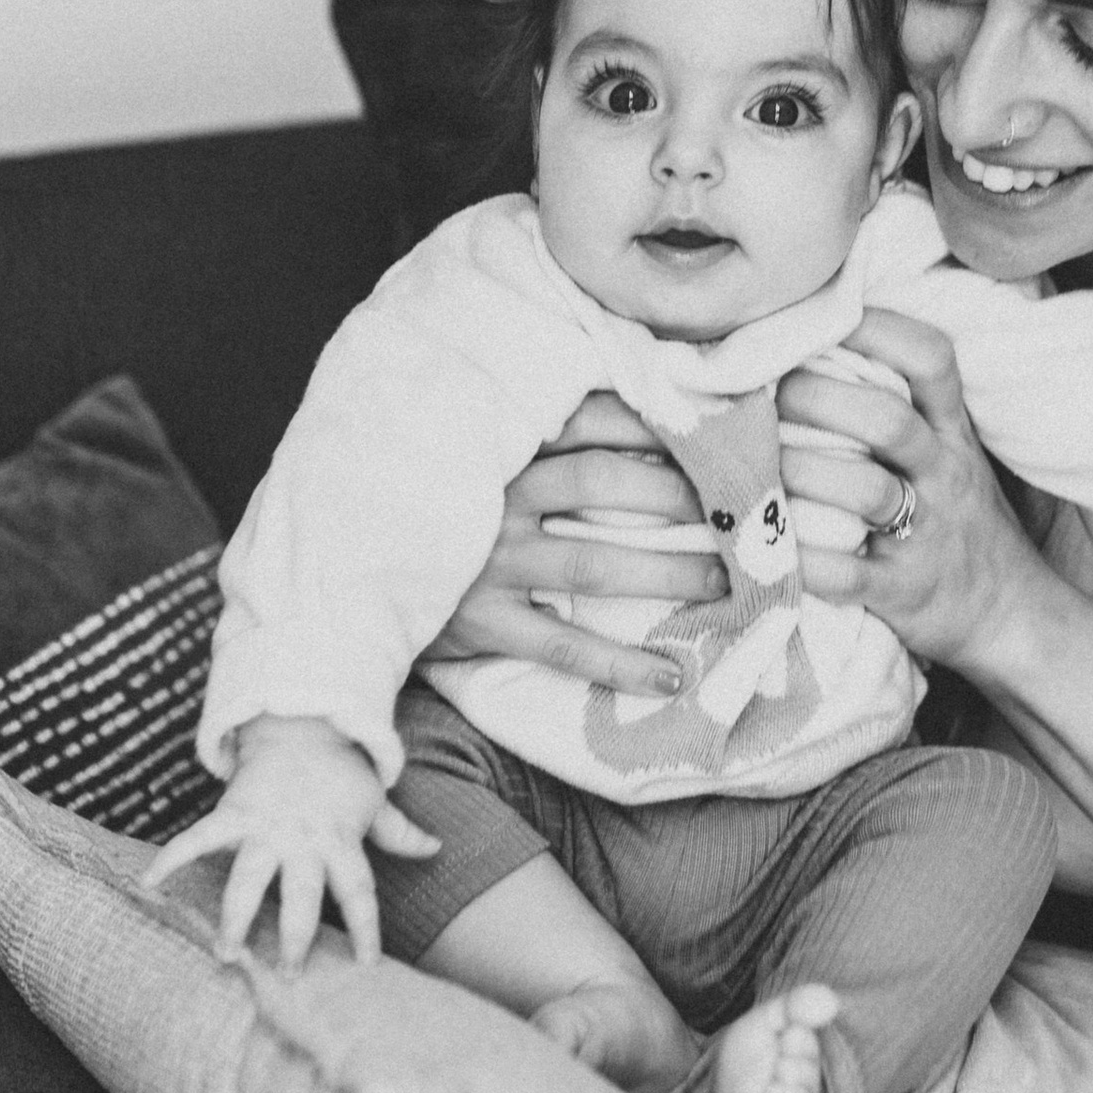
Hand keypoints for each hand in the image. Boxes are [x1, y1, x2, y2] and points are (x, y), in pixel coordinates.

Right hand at [151, 711, 438, 971]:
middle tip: (289, 974)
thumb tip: (435, 847)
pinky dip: (172, 857)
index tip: (365, 965)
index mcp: (340, 842)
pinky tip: (148, 883)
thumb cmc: (339, 772)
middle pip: (301, 895)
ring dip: (236, 916)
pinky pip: (199, 838)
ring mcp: (266, 828)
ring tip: (225, 953)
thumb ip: (398, 831)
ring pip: (249, 878)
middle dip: (296, 936)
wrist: (303, 724)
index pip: (360, 893)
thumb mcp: (372, 802)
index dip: (365, 929)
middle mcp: (303, 840)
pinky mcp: (234, 813)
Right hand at [419, 394, 719, 697]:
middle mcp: (497, 499)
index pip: (588, 418)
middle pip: (602, 482)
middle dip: (678, 495)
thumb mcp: (479, 459)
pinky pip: (564, 647)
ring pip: (595, 563)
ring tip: (728, 583)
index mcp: (501, 449)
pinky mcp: (484, 624)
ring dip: (669, 573)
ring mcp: (490, 564)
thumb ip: (541, 434)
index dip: (654, 422)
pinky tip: (673, 678)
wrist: (353, 574)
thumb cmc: (442, 511)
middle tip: (739, 511)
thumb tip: (643, 413)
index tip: (713, 432)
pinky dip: (621, 665)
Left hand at [778, 308, 1054, 672]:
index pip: (930, 359)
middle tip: (766, 393)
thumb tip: (813, 338)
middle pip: (887, 420)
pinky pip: (848, 575)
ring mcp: (925, 535)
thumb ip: (900, 401)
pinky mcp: (903, 592)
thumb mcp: (948, 450)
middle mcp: (943, 474)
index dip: (876, 326)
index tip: (819, 315)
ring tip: (753, 465)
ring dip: (801, 473)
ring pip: (866, 492)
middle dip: (819, 398)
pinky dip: (802, 561)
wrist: (1009, 611)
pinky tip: (766, 546)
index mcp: (951, 431)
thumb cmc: (957, 516)